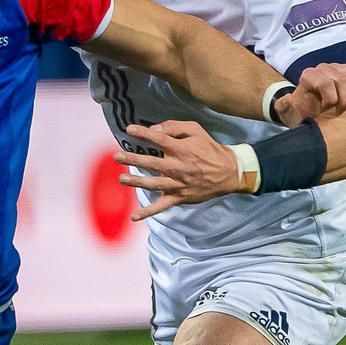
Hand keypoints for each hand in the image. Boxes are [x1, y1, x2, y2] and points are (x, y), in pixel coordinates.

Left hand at [118, 120, 239, 217]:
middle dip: (132, 158)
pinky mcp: (179, 197)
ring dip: (136, 181)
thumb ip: (175, 127)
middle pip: (150, 162)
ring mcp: (177, 184)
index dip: (142, 133)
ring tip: (122, 178)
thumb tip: (154, 129)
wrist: (228, 172)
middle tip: (117, 156)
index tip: (128, 130)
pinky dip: (148, 212)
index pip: (158, 139)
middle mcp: (176, 167)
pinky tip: (134, 216)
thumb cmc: (210, 149)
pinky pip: (161, 206)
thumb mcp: (196, 131)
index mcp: (180, 149)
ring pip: (152, 183)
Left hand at [284, 61, 345, 121]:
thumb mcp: (289, 112)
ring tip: (344, 104)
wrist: (310, 112)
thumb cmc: (301, 113)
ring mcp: (338, 68)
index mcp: (308, 76)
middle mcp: (323, 68)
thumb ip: (284, 106)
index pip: (326, 83)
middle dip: (342, 101)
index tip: (324, 111)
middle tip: (337, 112)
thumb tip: (285, 100)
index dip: (330, 100)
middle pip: (342, 81)